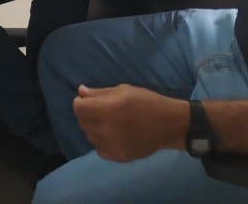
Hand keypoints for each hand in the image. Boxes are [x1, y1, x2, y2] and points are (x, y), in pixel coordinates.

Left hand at [73, 84, 187, 161]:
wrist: (169, 125)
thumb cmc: (147, 102)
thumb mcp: (124, 90)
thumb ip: (100, 92)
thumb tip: (80, 91)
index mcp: (108, 109)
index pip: (78, 108)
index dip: (81, 102)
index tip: (89, 100)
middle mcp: (107, 129)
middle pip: (82, 122)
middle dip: (88, 114)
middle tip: (102, 109)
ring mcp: (112, 146)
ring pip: (89, 135)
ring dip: (94, 127)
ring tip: (110, 121)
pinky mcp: (117, 157)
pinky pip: (98, 148)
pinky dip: (102, 141)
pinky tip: (114, 134)